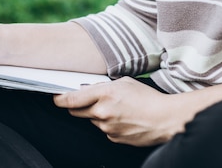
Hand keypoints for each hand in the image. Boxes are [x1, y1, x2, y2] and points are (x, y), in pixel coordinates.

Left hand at [53, 77, 185, 145]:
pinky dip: (109, 124)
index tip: (56, 98)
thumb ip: (104, 86)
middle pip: (77, 111)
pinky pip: (104, 129)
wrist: (165, 119)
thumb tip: (89, 89)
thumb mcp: (124, 82)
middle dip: (79, 106)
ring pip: (92, 120)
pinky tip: (123, 118)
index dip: (60, 99)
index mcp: (104, 94)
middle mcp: (102, 111)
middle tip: (90, 101)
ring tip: (117, 109)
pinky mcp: (113, 137)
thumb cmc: (148, 98)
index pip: (72, 99)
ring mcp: (107, 127)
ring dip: (98, 114)